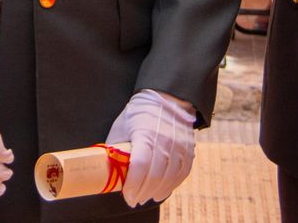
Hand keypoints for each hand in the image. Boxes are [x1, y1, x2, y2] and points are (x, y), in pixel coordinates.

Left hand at [104, 89, 195, 206]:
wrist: (165, 98)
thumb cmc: (138, 113)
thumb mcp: (122, 126)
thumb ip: (117, 148)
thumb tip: (108, 170)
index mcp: (145, 134)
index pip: (140, 166)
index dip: (133, 185)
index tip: (127, 196)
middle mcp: (164, 140)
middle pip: (155, 175)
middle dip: (143, 192)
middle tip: (135, 200)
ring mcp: (179, 145)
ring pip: (170, 176)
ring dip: (158, 191)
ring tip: (148, 197)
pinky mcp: (189, 148)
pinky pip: (183, 172)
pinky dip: (173, 184)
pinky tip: (163, 189)